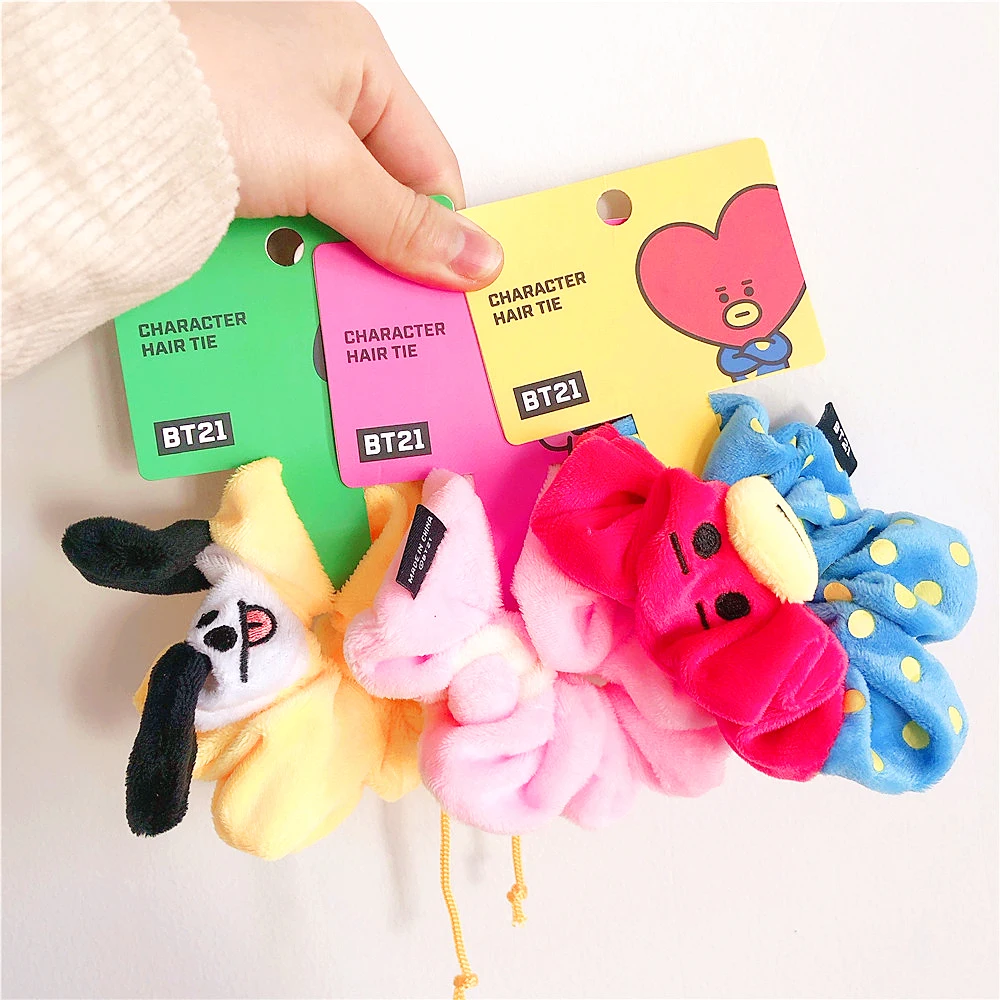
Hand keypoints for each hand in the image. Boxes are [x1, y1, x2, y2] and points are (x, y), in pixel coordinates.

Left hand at [173, 1, 502, 289]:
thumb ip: (404, 221)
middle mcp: (315, 86)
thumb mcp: (330, 165)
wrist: (90, 115)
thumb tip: (476, 260)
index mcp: (358, 61)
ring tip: (328, 296)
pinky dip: (286, 256)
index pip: (430, 165)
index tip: (444, 293)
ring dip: (330, 261)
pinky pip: (283, 221)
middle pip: (379, 195)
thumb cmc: (205, 91)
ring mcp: (269, 126)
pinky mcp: (229, 161)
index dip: (440, 232)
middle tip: (388, 308)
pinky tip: (283, 279)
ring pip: (329, 215)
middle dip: (382, 254)